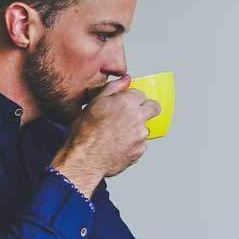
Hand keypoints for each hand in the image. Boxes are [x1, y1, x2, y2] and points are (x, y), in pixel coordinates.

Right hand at [51, 75, 160, 194]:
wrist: (85, 159)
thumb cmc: (85, 133)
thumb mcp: (94, 103)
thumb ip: (113, 88)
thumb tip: (126, 79)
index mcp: (127, 102)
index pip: (142, 93)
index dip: (134, 98)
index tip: (129, 103)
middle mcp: (137, 117)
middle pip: (154, 107)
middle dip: (147, 108)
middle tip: (135, 114)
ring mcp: (141, 135)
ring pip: (146, 126)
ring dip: (137, 128)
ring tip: (119, 134)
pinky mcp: (141, 150)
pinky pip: (142, 143)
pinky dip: (134, 143)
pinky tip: (119, 145)